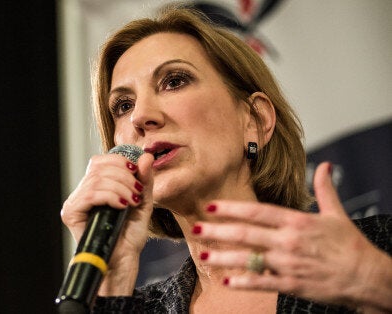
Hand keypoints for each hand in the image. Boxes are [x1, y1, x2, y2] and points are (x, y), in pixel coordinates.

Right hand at [60, 152, 153, 294]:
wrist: (122, 261)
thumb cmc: (129, 236)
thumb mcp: (142, 201)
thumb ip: (144, 180)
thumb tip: (145, 155)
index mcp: (95, 187)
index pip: (101, 161)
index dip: (120, 162)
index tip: (137, 174)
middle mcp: (81, 193)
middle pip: (99, 167)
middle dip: (124, 177)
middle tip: (137, 193)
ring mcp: (74, 202)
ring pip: (96, 180)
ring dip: (120, 188)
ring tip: (132, 202)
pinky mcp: (71, 213)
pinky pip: (90, 195)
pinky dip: (110, 196)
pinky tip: (122, 206)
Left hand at [192, 162, 391, 311]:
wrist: (368, 277)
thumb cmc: (351, 246)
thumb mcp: (337, 214)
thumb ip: (325, 190)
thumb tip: (326, 166)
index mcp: (297, 221)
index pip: (257, 212)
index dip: (232, 208)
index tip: (211, 206)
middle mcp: (289, 240)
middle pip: (246, 234)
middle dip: (217, 231)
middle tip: (195, 229)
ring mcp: (289, 263)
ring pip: (249, 258)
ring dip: (223, 257)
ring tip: (201, 255)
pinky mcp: (293, 284)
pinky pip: (263, 283)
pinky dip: (243, 282)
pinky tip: (226, 281)